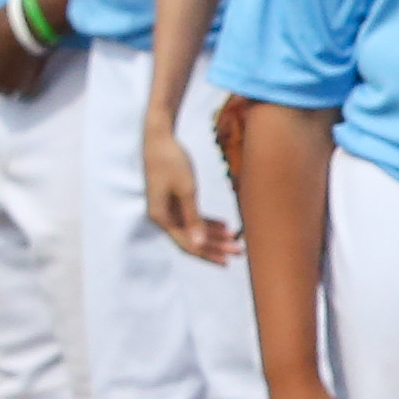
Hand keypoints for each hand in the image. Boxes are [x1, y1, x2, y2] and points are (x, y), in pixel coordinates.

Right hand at [144, 114, 232, 260]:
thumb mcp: (187, 190)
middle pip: (191, 238)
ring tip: (235, 242)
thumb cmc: (172, 161)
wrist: (159, 138)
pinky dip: (207, 222)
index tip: (227, 261)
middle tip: (238, 252)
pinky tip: (225, 226)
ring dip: (214, 235)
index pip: (186, 243)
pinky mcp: (172, 199)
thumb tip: (199, 244)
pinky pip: (191, 216)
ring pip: (193, 228)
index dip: (207, 254)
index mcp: (161, 217)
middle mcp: (162, 216)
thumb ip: (194, 218)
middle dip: (215, 247)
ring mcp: (166, 208)